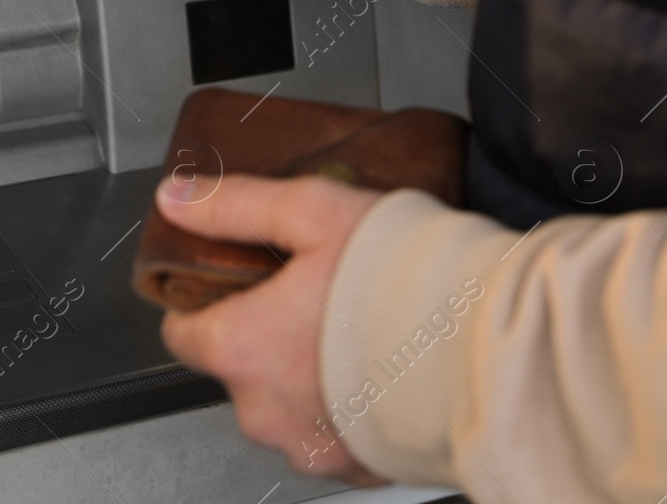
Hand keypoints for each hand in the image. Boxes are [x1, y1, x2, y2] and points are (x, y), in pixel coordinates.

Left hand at [155, 173, 386, 483]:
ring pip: (288, 404)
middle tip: (320, 291)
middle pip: (241, 367)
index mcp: (242, 347)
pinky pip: (335, 433)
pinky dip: (350, 404)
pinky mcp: (358, 467)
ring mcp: (311, 446)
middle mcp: (265, 410)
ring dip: (311, 371)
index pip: (182, 331)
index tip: (239, 280)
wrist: (489, 345)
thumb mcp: (314, 209)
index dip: (208, 299)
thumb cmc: (408, 280)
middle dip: (271, 331)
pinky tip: (383, 365)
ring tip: (362, 326)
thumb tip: (178, 198)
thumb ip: (236, 206)